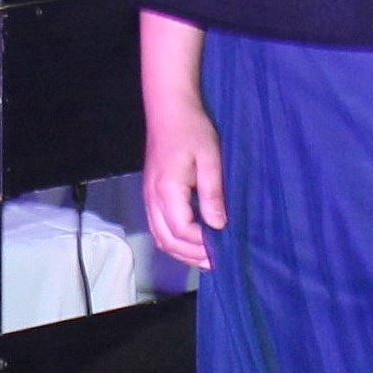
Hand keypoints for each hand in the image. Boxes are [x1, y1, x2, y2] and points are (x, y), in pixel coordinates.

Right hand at [139, 10, 222, 271]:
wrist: (167, 109)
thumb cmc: (192, 129)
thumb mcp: (210, 158)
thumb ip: (212, 193)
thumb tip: (218, 225)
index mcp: (168, 191)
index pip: (183, 231)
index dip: (203, 245)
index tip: (224, 250)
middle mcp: (153, 198)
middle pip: (168, 240)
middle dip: (192, 255)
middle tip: (216, 263)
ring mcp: (148, 196)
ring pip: (159, 236)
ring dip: (180, 251)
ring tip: (204, 258)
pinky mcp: (150, 193)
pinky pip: (156, 226)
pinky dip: (172, 240)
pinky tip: (189, 241)